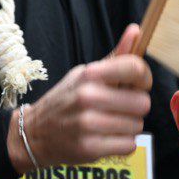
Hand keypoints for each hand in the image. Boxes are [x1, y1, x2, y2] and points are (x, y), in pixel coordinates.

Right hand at [7, 25, 151, 172]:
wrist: (34, 133)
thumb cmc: (66, 100)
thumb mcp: (85, 74)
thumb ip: (116, 57)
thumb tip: (136, 29)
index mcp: (90, 75)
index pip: (136, 69)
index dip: (144, 79)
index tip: (137, 85)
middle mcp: (88, 97)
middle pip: (143, 103)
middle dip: (135, 108)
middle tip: (119, 109)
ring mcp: (88, 124)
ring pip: (137, 126)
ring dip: (128, 127)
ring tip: (109, 124)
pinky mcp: (90, 148)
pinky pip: (129, 145)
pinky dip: (122, 144)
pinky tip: (107, 138)